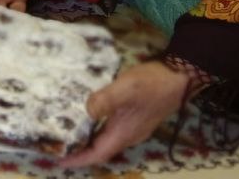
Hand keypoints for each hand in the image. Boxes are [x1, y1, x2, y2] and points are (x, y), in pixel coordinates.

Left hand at [57, 60, 190, 168]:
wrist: (180, 76)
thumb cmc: (152, 83)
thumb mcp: (126, 88)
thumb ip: (105, 100)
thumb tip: (87, 112)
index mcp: (125, 133)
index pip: (98, 154)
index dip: (79, 159)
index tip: (60, 161)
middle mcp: (129, 135)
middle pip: (101, 150)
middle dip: (81, 151)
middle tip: (59, 145)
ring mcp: (134, 126)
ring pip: (106, 139)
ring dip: (88, 140)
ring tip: (69, 132)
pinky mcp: (136, 117)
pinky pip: (112, 128)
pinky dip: (97, 127)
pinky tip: (89, 115)